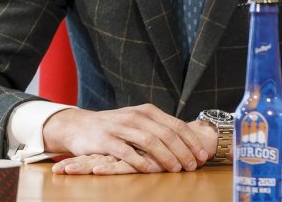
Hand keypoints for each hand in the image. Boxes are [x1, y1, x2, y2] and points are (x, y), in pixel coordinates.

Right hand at [44, 105, 210, 173]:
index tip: (202, 155)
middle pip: (167, 134)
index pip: (176, 125)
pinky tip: (152, 171)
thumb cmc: (115, 126)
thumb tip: (187, 142)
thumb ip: (158, 128)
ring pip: (150, 142)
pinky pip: (127, 152)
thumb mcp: (138, 121)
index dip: (191, 141)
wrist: (79, 125)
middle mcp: (136, 116)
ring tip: (177, 169)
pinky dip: (141, 162)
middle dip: (184, 151)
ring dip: (167, 157)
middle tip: (194, 166)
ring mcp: (121, 127)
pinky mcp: (106, 140)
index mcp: (148, 111)